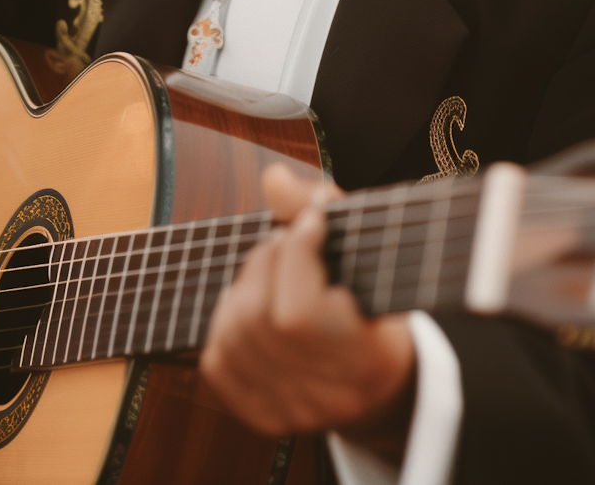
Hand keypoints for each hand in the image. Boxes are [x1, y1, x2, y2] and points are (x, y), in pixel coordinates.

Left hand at [200, 162, 416, 460]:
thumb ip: (321, 207)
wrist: (378, 380)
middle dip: (268, 261)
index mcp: (365, 362)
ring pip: (234, 336)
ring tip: (271, 271)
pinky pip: (215, 361)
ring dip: (244, 285)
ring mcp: (289, 412)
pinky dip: (223, 323)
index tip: (312, 221)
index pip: (299, 314)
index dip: (298, 254)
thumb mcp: (365, 251)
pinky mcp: (262, 416)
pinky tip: (250, 306)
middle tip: (287, 243)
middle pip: (260, 320)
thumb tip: (272, 177)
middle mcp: (325, 398)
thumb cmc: (374, 302)